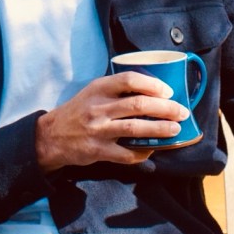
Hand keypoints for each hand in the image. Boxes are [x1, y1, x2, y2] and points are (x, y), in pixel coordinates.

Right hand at [35, 72, 189, 171]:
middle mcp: (99, 108)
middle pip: (138, 105)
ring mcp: (98, 130)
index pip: (129, 80)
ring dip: (160, 129)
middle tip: (182, 112)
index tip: (168, 91)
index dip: (152, 84)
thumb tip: (153, 92)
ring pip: (136, 128)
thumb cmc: (79, 111)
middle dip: (165, 108)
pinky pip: (126, 153)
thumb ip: (117, 90)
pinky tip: (152, 150)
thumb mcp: (93, 93)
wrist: (51, 136)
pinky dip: (142, 152)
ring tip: (175, 130)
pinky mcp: (98, 150)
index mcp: (99, 89)